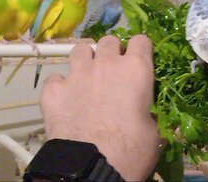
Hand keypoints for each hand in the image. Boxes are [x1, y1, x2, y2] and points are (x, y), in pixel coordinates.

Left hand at [40, 35, 159, 179]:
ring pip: (80, 49)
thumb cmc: (132, 149)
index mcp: (137, 69)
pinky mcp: (54, 90)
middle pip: (109, 40)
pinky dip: (62, 85)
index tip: (140, 62)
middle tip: (114, 71)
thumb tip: (149, 114)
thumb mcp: (154, 130)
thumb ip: (150, 111)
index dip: (141, 50)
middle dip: (112, 51)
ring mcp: (77, 74)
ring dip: (86, 59)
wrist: (91, 167)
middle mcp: (107, 64)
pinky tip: (66, 99)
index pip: (141, 40)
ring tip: (88, 76)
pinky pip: (56, 77)